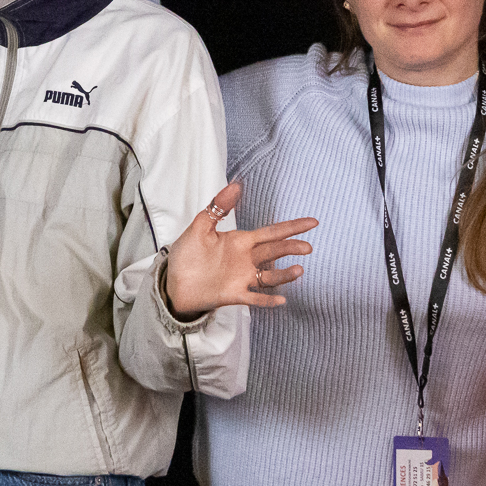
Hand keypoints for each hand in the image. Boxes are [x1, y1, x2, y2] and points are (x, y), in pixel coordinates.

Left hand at [164, 182, 315, 314]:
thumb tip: (235, 185)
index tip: (312, 222)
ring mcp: (241, 278)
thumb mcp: (200, 226)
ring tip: (299, 270)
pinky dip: (267, 300)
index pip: (271, 232)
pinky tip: (281, 300)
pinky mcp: (233, 294)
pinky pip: (254, 298)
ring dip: (284, 274)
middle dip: (291, 248)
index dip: (291, 227)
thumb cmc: (187, 255)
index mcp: (240, 241)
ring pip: (268, 276)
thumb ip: (218, 207)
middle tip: (307, 246)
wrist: (173, 282)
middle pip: (274, 251)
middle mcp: (245, 259)